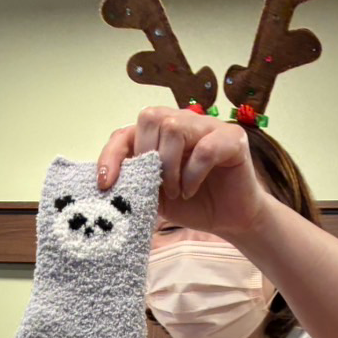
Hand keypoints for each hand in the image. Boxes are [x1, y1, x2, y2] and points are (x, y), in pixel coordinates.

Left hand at [97, 107, 268, 238]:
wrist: (229, 219)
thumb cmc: (193, 203)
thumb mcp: (155, 196)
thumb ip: (136, 182)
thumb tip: (106, 183)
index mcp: (160, 134)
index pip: (127, 132)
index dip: (112, 155)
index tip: (105, 183)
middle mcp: (183, 121)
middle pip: (151, 117)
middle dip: (148, 157)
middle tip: (158, 188)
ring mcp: (209, 126)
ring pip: (175, 128)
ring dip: (170, 166)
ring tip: (177, 192)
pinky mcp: (232, 138)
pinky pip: (204, 148)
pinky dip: (193, 174)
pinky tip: (192, 190)